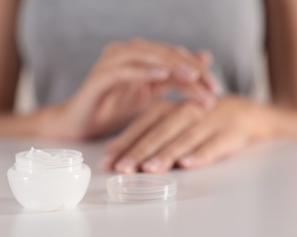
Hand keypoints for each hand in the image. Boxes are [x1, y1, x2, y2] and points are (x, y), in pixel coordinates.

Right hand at [43, 39, 218, 138]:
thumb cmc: (113, 109)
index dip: (197, 69)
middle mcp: (127, 54)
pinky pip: (125, 70)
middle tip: (211, 86)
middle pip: (164, 54)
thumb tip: (203, 59)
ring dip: (171, 65)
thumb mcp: (150, 95)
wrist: (80, 123)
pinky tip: (162, 76)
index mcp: (140, 58)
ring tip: (193, 77)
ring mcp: (112, 62)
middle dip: (190, 69)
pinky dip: (144, 71)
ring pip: (148, 56)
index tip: (216, 87)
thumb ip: (173, 78)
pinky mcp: (100, 75)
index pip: (173, 57)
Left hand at [101, 97, 270, 172]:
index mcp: (167, 109)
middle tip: (122, 169)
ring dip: (166, 154)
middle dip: (139, 152)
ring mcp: (206, 122)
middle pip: (159, 133)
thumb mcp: (172, 121)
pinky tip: (187, 164)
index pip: (141, 126)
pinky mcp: (227, 133)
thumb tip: (121, 159)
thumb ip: (149, 137)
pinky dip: (200, 154)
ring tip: (149, 169)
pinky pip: (213, 145)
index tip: (107, 162)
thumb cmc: (196, 119)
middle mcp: (184, 113)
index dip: (123, 144)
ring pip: (183, 139)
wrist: (241, 111)